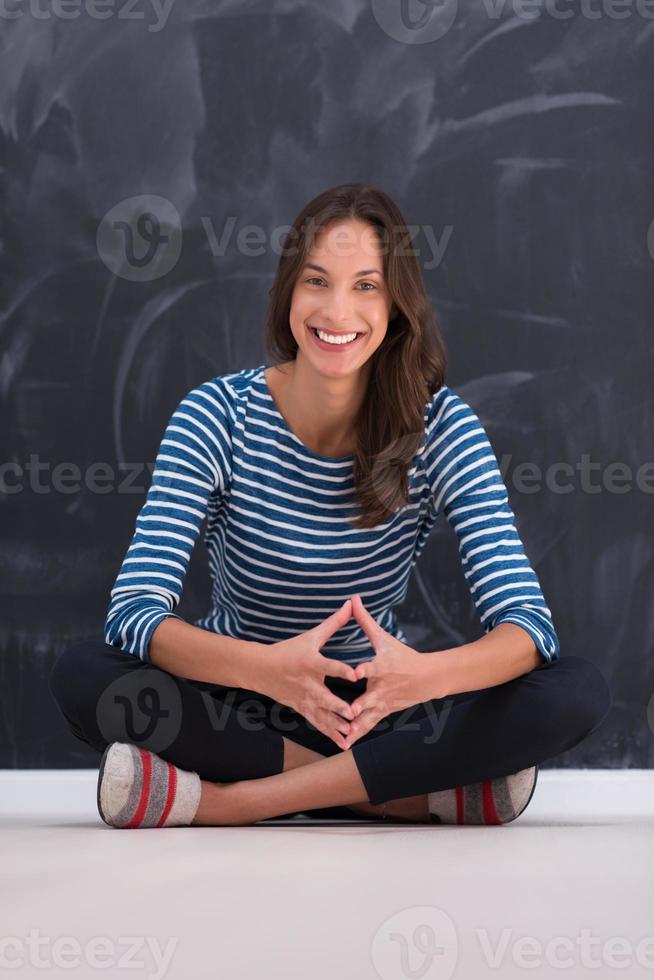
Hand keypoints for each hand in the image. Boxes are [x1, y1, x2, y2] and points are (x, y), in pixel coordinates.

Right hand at [256, 599, 359, 749]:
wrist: (261, 669)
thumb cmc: (289, 650)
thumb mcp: (311, 636)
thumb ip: (333, 623)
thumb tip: (350, 604)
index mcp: (311, 663)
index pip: (328, 666)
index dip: (342, 670)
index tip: (356, 674)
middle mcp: (307, 683)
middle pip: (324, 697)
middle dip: (339, 707)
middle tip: (354, 713)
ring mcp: (303, 699)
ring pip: (322, 715)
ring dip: (336, 725)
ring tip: (351, 734)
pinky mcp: (302, 709)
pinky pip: (317, 723)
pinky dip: (330, 733)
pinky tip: (343, 742)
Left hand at [342, 594, 433, 749]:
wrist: (428, 678)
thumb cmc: (403, 655)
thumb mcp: (384, 637)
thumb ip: (365, 620)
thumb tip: (353, 599)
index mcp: (382, 667)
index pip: (372, 667)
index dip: (364, 669)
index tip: (355, 673)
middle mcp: (383, 687)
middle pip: (370, 697)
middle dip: (359, 705)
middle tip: (348, 712)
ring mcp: (384, 702)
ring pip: (368, 716)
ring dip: (356, 726)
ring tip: (343, 736)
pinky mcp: (384, 712)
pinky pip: (369, 724)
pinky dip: (358, 734)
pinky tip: (344, 743)